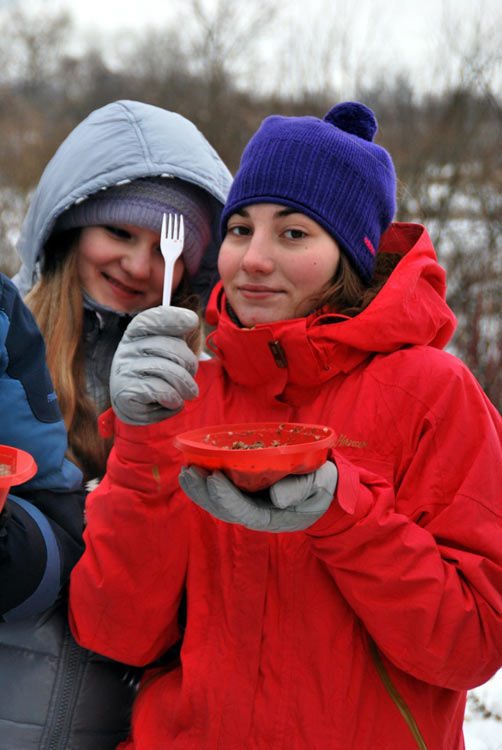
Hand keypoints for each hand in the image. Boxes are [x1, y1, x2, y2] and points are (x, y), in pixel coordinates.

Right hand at [110, 306, 199, 424]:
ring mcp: (124, 371)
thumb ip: (176, 336)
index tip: (193, 321)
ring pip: (170, 372)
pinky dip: (175, 400)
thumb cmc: (157, 375)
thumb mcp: (165, 351)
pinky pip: (164, 392)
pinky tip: (172, 402)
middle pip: (171, 347)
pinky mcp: (126, 393)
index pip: (150, 319)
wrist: (136, 407)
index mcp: (135, 334)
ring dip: (186, 386)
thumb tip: (190, 319)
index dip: (172, 318)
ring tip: (187, 393)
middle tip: (191, 374)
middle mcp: (126, 349)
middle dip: (190, 363)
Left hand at [178, 461, 337, 531]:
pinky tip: (192, 471)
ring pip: (217, 503)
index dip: (225, 496)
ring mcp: (248, 505)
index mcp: (273, 517)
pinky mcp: (244, 495)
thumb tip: (276, 496)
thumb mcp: (320, 486)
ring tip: (185, 472)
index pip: (243, 511)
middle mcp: (256, 515)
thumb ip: (301, 490)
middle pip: (223, 510)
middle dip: (204, 492)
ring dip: (199, 489)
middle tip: (190, 472)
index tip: (213, 477)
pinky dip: (204, 483)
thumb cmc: (322, 485)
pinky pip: (220, 493)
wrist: (324, 488)